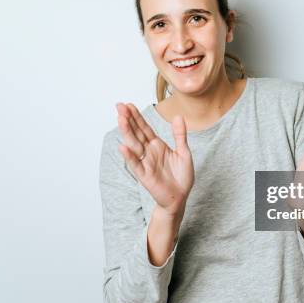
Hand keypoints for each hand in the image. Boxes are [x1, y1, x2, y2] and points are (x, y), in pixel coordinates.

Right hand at [116, 103, 193, 217]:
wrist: (180, 197)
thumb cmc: (181, 176)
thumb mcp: (184, 152)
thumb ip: (180, 135)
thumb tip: (178, 116)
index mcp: (157, 145)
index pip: (144, 128)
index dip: (137, 117)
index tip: (128, 105)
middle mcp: (149, 152)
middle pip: (136, 133)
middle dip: (128, 120)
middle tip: (119, 106)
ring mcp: (145, 163)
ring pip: (134, 145)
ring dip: (127, 133)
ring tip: (120, 119)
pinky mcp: (145, 176)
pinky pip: (136, 165)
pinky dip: (129, 156)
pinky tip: (123, 147)